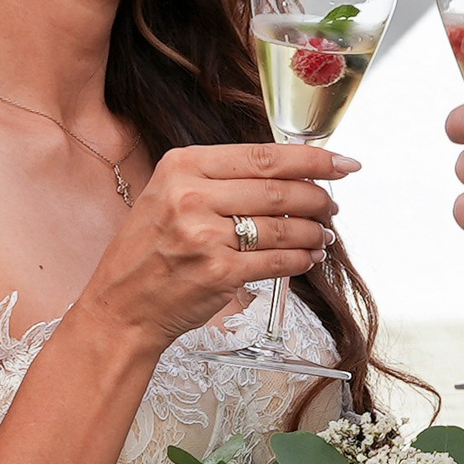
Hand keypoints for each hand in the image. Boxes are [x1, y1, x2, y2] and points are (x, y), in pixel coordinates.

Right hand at [77, 142, 351, 351]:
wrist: (121, 307)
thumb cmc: (149, 252)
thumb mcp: (169, 196)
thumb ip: (220, 179)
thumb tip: (288, 171)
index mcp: (181, 167)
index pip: (263, 156)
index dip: (312, 158)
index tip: (342, 162)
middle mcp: (191, 197)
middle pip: (278, 189)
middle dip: (318, 196)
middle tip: (334, 204)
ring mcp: (205, 236)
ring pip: (283, 227)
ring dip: (314, 231)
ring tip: (324, 234)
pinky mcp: (219, 273)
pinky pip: (277, 261)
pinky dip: (302, 259)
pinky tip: (309, 257)